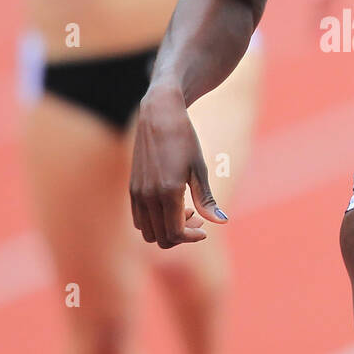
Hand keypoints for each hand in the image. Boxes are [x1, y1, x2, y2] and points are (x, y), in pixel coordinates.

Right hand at [129, 84, 228, 247]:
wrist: (160, 115)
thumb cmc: (185, 140)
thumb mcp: (199, 169)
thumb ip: (206, 199)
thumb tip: (221, 222)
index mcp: (168, 192)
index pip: (175, 233)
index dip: (191, 237)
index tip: (204, 229)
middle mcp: (148, 196)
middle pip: (160, 238)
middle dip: (180, 236)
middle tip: (197, 219)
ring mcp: (137, 193)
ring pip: (147, 232)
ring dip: (165, 230)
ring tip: (184, 212)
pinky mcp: (132, 188)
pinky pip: (139, 219)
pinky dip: (154, 221)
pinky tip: (171, 205)